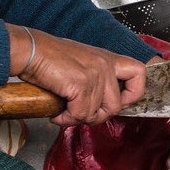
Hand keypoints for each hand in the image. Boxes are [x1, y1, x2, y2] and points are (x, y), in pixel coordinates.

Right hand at [9, 24, 147, 125]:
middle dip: (98, 117)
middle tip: (81, 114)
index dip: (134, 93)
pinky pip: (80, 114)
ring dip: (77, 118)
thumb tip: (97, 106)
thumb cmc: (48, 57)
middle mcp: (105, 65)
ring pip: (95, 114)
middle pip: (116, 105)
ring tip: (64, 112)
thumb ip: (95, 80)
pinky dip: (66, 119)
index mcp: (107, 59)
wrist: (30, 50)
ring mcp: (95, 74)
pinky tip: (57, 113)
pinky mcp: (82, 84)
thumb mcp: (81, 63)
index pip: (139, 73)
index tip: (121, 102)